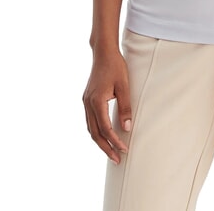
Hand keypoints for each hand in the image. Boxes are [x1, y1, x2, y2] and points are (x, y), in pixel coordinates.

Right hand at [82, 49, 132, 164]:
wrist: (103, 52)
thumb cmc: (115, 66)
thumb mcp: (124, 85)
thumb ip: (125, 107)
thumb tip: (127, 127)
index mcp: (96, 101)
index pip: (105, 129)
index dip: (115, 141)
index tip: (124, 150)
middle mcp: (88, 104)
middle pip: (95, 133)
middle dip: (106, 148)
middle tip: (117, 160)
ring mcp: (85, 102)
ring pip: (90, 129)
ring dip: (100, 142)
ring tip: (111, 152)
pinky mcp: (86, 99)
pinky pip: (90, 121)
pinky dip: (96, 132)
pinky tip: (104, 136)